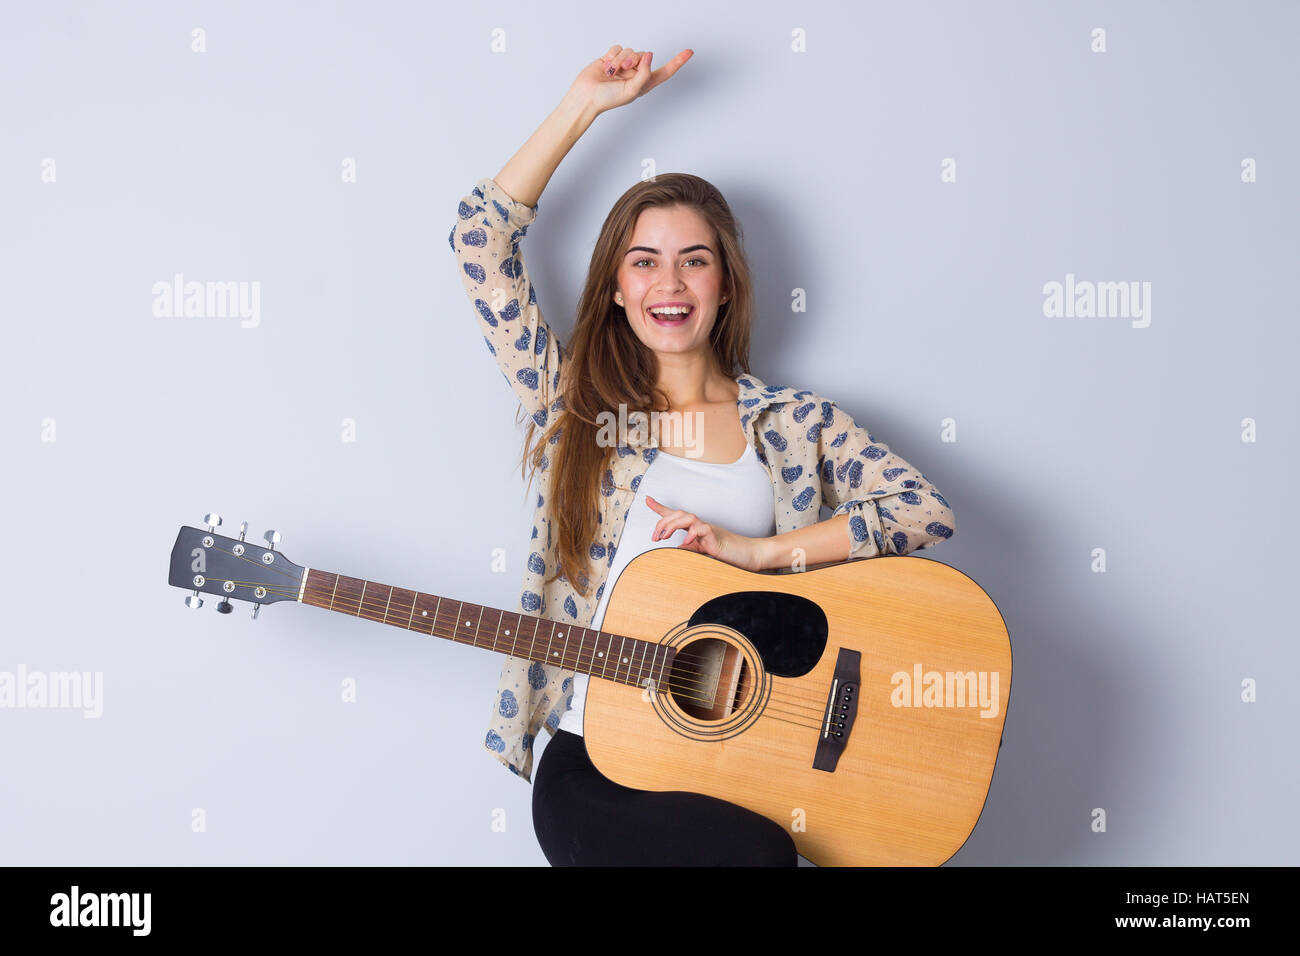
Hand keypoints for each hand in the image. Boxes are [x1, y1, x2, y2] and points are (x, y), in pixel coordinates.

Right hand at [567, 45, 693, 116]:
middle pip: (644, 55)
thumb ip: (645, 73)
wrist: (587, 96)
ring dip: (621, 59)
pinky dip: (612, 56)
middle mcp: (636, 73)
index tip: (689, 52)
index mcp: (645, 83)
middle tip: (624, 69)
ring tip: (612, 71)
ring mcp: (624, 65)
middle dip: (634, 60)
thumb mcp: (633, 90)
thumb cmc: (609, 99)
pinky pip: (617, 48)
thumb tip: (649, 55)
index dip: (677, 62)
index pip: (665, 71)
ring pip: (630, 50)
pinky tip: (606, 66)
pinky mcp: (612, 58)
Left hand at [644, 495, 766, 572]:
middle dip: (663, 522)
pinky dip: (691, 535)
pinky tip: (684, 543)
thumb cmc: (729, 554)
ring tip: (663, 537)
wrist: (751, 555)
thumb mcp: (704, 554)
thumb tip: (676, 549)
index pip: (677, 516)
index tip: (648, 500)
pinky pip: (702, 529)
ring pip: (688, 517)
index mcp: (696, 530)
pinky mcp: (717, 537)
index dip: (661, 507)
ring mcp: (709, 530)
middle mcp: (701, 526)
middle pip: (679, 513)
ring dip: (672, 525)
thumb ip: (691, 550)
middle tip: (655, 536)